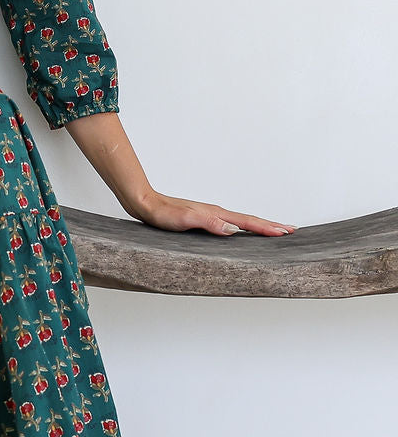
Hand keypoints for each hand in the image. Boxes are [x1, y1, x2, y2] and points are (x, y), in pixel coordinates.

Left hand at [130, 191, 296, 236]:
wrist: (146, 204)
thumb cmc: (163, 213)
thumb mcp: (185, 219)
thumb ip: (208, 222)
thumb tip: (232, 228)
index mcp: (216, 213)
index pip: (247, 222)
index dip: (266, 228)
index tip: (285, 232)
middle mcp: (216, 212)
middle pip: (249, 219)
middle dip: (270, 225)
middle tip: (291, 230)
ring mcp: (211, 214)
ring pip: (241, 220)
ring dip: (259, 225)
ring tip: (274, 229)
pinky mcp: (203, 218)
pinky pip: (231, 222)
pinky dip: (243, 225)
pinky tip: (242, 230)